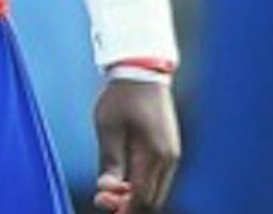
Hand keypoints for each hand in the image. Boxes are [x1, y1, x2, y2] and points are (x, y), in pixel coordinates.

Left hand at [92, 79, 180, 211]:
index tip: (101, 201)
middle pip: (153, 199)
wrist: (142, 72)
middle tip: (103, 198)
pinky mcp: (169, 149)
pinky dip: (142, 184)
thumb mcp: (107, 128)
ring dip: (135, 195)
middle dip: (129, 205)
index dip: (123, 208)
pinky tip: (124, 178)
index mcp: (154, 155)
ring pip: (156, 190)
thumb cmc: (121, 97)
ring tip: (110, 188)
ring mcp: (171, 154)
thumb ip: (109, 161)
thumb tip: (106, 188)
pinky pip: (158, 177)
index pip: (143, 198)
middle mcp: (168, 159)